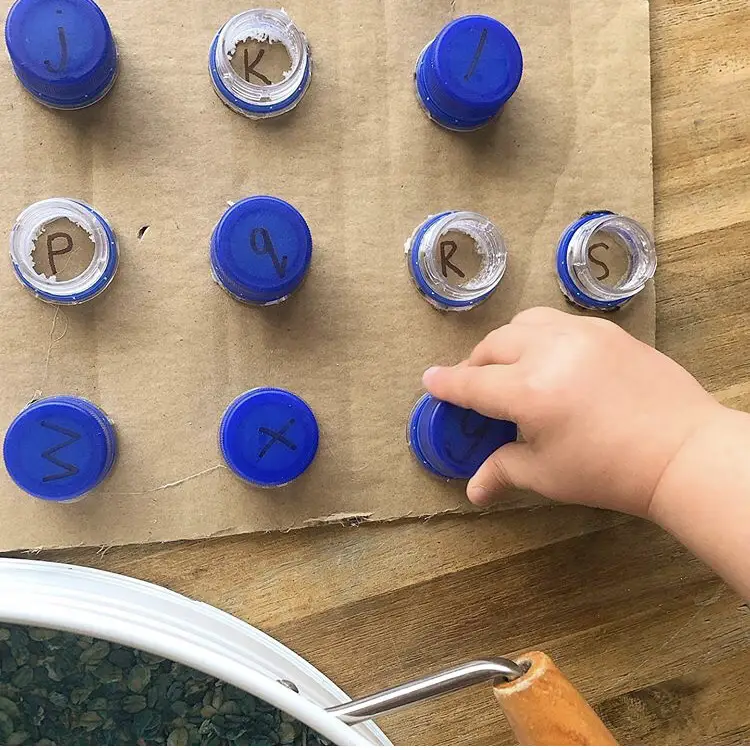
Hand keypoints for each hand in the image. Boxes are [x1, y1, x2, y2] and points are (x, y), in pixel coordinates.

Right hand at [422, 307, 721, 516]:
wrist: (681, 451)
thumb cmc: (610, 471)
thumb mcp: (548, 475)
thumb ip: (503, 471)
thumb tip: (472, 490)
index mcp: (529, 393)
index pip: (472, 384)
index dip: (446, 385)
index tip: (430, 381)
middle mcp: (549, 353)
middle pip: (493, 346)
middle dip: (475, 365)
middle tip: (474, 387)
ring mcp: (581, 335)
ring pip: (524, 323)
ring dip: (506, 343)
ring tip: (510, 366)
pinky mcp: (606, 330)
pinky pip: (559, 322)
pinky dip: (541, 336)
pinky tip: (551, 361)